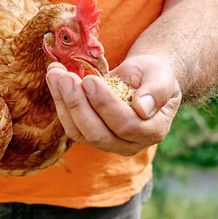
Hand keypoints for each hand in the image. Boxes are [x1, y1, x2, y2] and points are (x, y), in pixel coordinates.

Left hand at [46, 55, 181, 155]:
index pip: (126, 125)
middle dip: (78, 105)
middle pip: (97, 134)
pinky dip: (60, 102)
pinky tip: (55, 80)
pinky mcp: (89, 135)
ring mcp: (108, 143)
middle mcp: (130, 144)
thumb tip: (143, 108)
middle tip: (66, 77)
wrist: (143, 78)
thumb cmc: (154, 75)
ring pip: (79, 132)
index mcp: (153, 130)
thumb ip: (156, 91)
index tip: (90, 80)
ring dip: (64, 102)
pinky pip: (71, 126)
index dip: (105, 104)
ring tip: (56, 74)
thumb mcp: (162, 76)